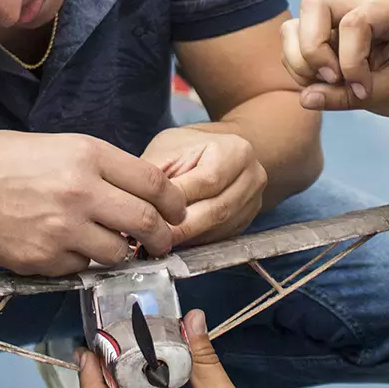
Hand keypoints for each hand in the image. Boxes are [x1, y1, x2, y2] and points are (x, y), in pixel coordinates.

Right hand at [0, 131, 186, 276]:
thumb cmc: (7, 161)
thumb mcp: (61, 147)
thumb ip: (102, 168)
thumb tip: (143, 194)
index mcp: (88, 155)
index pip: (154, 183)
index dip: (174, 203)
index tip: (177, 213)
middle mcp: (80, 191)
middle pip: (144, 223)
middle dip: (162, 238)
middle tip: (161, 243)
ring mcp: (61, 229)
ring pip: (118, 254)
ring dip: (121, 254)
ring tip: (110, 245)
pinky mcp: (43, 259)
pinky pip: (81, 269)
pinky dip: (82, 263)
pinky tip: (66, 248)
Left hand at [143, 126, 265, 246]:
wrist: (223, 152)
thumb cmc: (193, 147)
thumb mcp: (170, 147)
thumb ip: (156, 171)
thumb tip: (134, 199)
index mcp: (235, 151)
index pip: (206, 181)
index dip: (176, 201)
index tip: (149, 213)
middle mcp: (252, 177)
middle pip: (216, 210)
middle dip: (182, 227)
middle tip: (152, 236)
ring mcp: (254, 201)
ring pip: (219, 228)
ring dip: (188, 237)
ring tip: (159, 239)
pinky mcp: (247, 221)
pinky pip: (221, 237)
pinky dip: (196, 240)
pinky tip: (177, 238)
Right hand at [282, 0, 388, 117]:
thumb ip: (347, 96)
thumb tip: (305, 99)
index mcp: (388, 9)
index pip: (353, 22)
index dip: (350, 60)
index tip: (363, 90)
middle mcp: (358, 5)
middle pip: (313, 6)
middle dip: (313, 49)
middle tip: (333, 79)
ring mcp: (336, 19)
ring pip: (295, 25)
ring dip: (301, 60)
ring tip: (327, 84)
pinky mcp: (323, 35)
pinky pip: (293, 43)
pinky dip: (299, 67)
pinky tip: (323, 85)